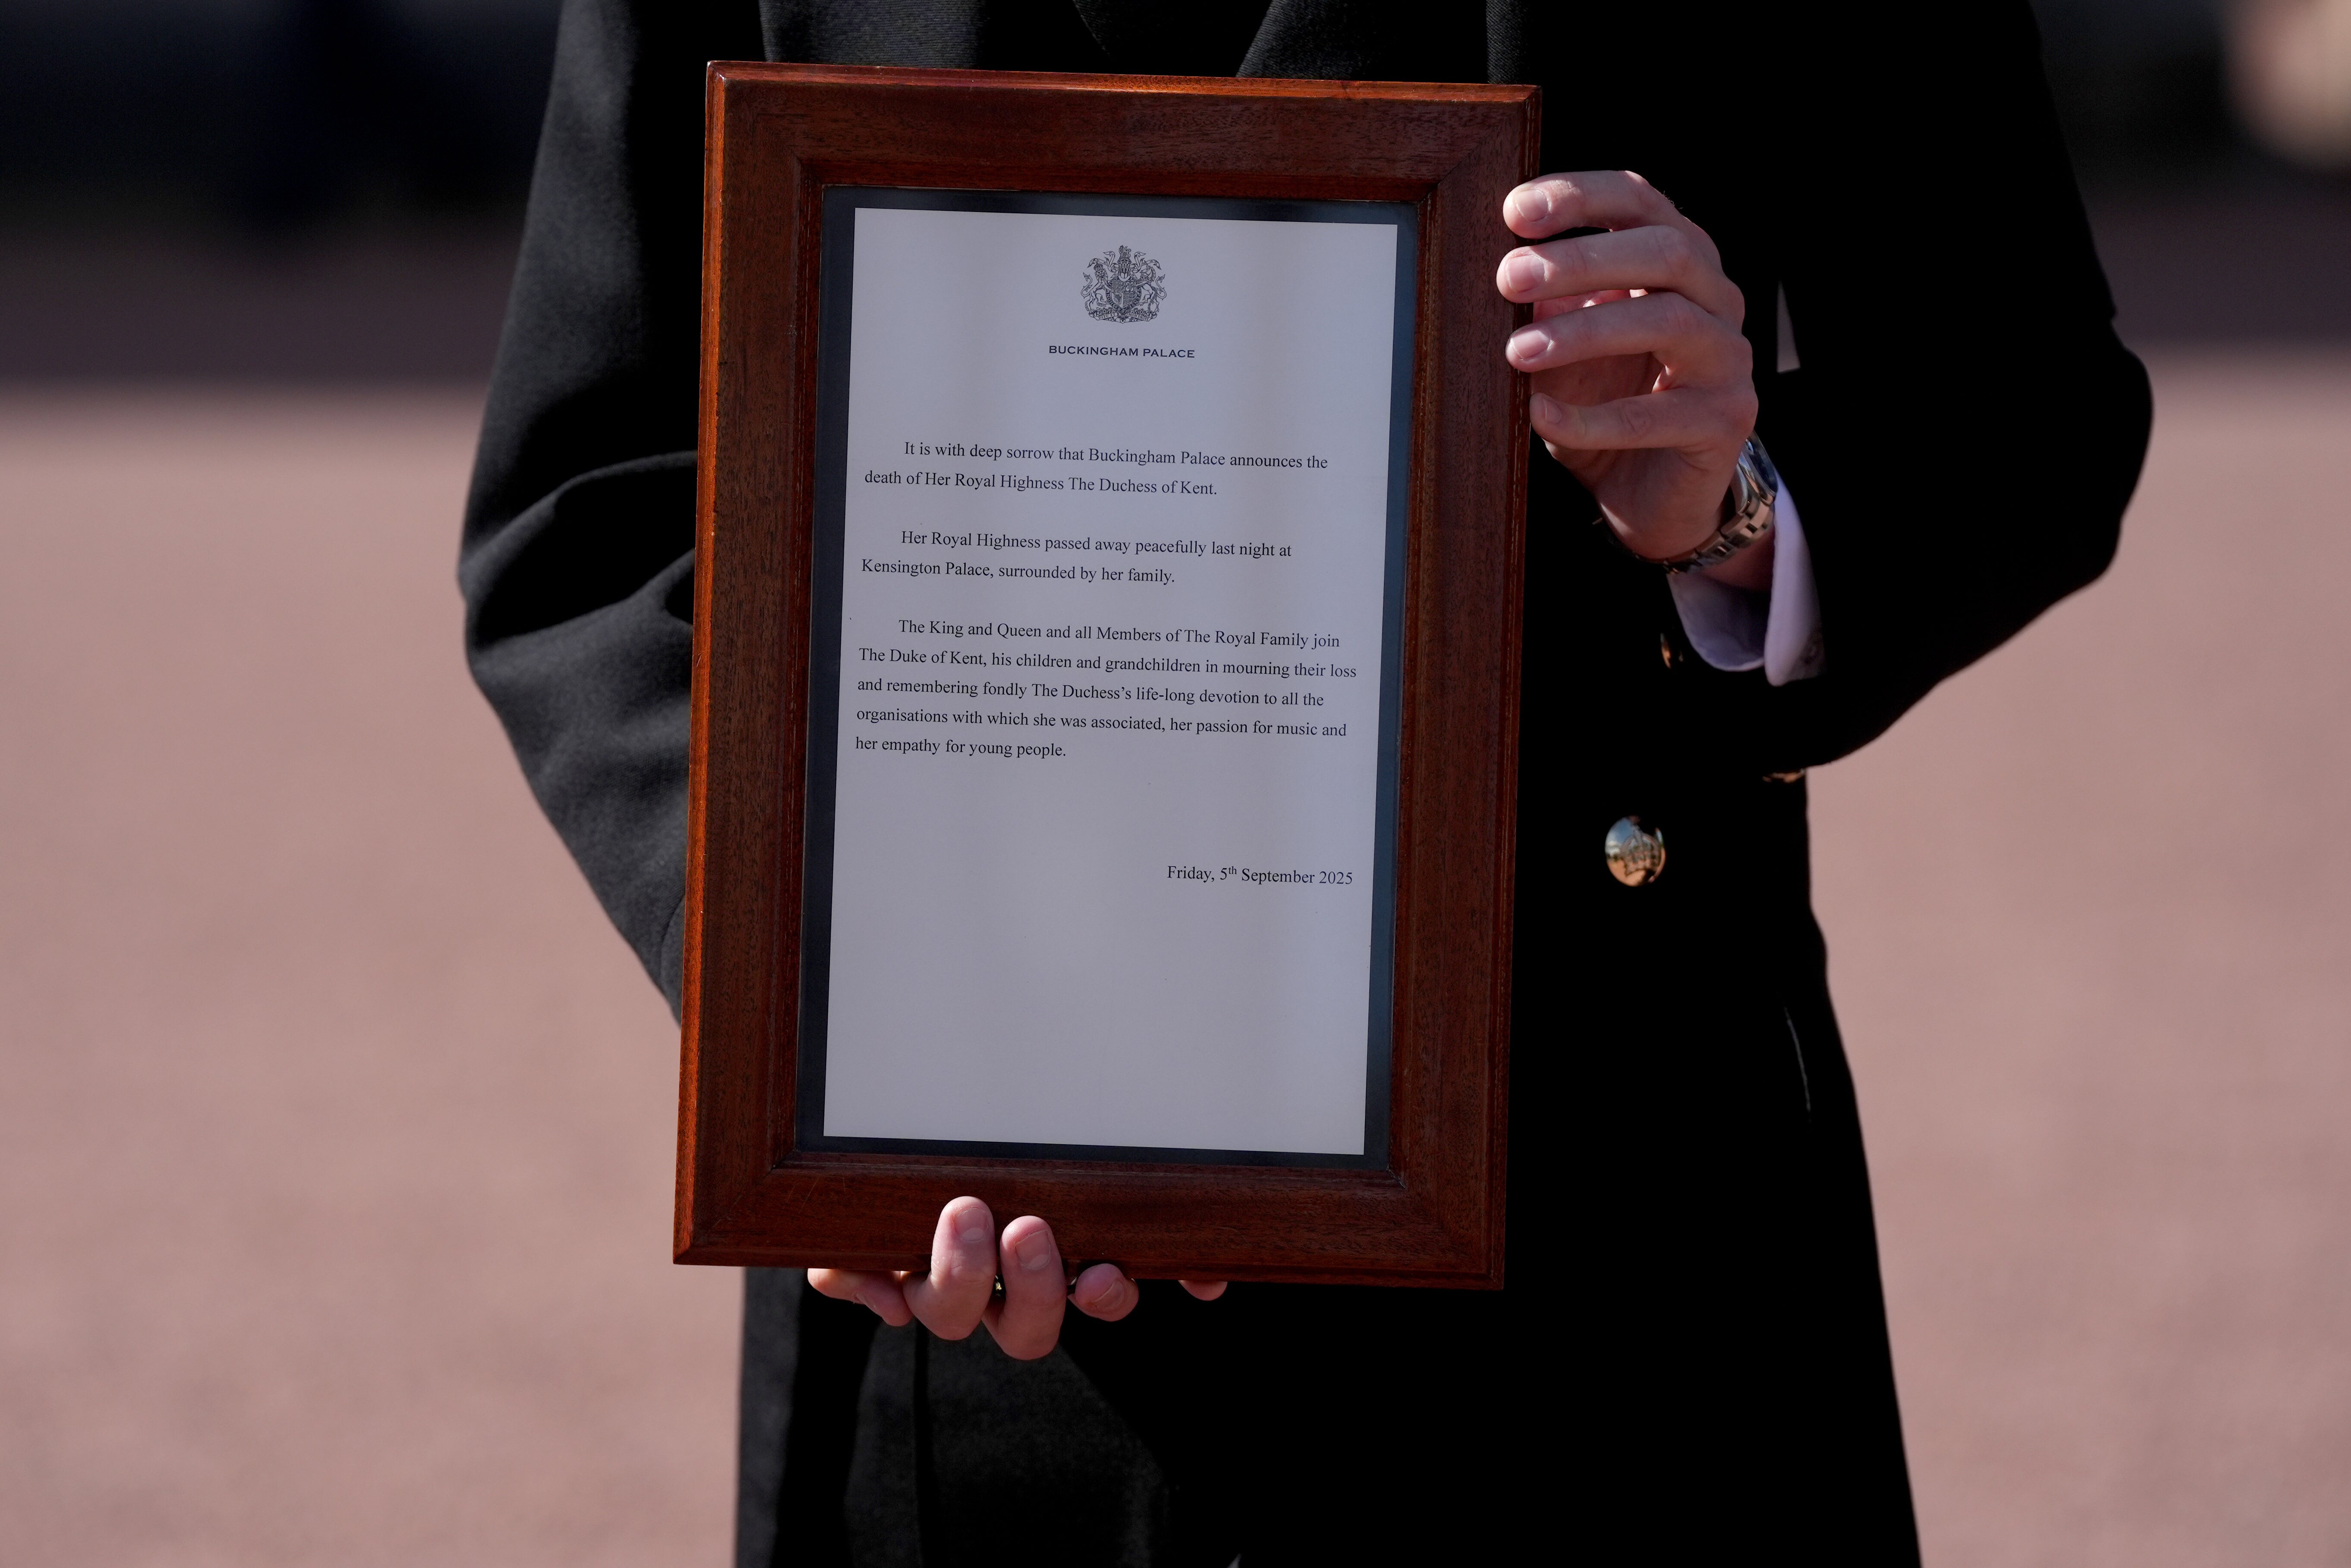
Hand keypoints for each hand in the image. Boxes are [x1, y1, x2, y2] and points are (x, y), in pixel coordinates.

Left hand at [807, 1196, 1227, 1359]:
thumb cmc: (1023, 1156)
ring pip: (941, 1312)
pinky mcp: (866, 1260)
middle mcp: (995, 1287)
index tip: (1104, 1272)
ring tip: (964, 1212)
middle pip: (1018, 1329)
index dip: (1102, 1299)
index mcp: (1056, 1266)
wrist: (933, 1132)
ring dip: (955, 1273)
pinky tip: (865, 1270)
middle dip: (1030, 1288)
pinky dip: (853, 1278)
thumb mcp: (1097, 1179)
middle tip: (1030, 1230)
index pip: (1089, 1302)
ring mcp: (930, 1279)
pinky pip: (847, 1278)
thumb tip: (1208, 1278)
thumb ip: (1157, 1228)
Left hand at [1494, 170, 1770, 590]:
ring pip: (1669, 322)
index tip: (1515, 211)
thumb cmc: (1604, 403)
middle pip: (1666, 251)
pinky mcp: (1725, 422)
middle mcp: (1717, 299)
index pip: (1641, 202)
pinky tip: (1540, 416)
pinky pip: (1656, 416)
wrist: (1647, 494)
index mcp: (1680, 261)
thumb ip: (1546, 306)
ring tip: (1519, 351)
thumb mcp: (1566, 347)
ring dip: (1586, 331)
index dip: (1582, 195)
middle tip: (1509, 278)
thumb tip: (1502, 269)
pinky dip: (1592, 418)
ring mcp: (1729, 359)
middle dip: (1583, 258)